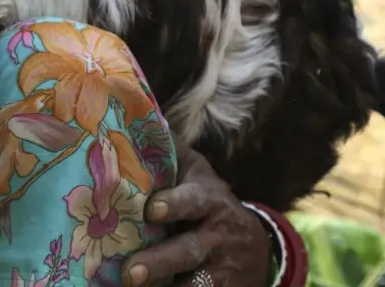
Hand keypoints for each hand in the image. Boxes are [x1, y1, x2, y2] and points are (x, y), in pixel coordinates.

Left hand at [122, 144, 271, 286]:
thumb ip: (167, 149)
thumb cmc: (204, 196)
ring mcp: (219, 269)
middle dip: (159, 262)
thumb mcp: (194, 170)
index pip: (193, 201)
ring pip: (195, 283)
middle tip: (129, 273)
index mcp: (208, 199)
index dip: (174, 204)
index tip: (152, 210)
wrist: (254, 243)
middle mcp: (216, 235)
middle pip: (188, 250)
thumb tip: (129, 114)